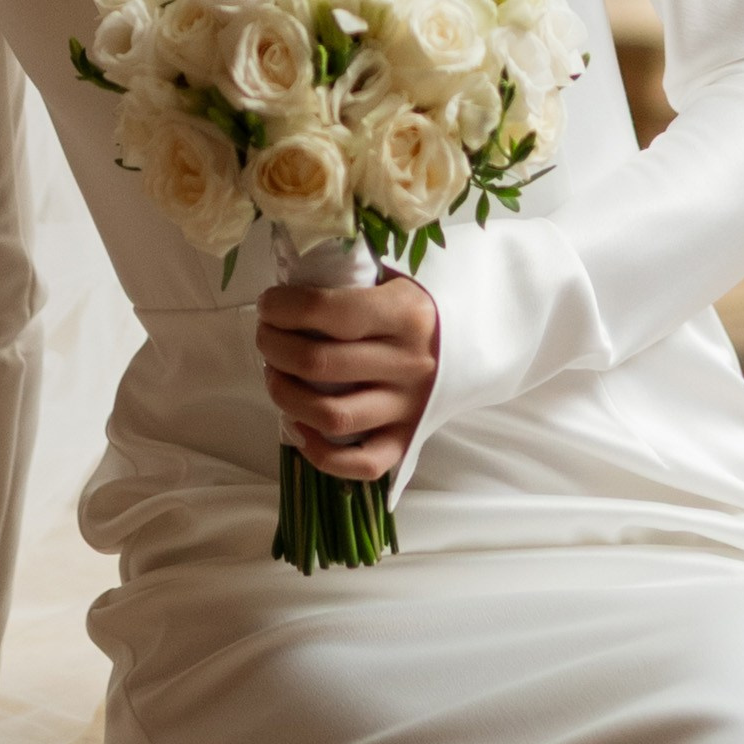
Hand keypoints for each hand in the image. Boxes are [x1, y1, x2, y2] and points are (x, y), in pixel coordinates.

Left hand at [254, 272, 438, 480]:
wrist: (478, 341)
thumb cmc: (416, 307)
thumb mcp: (393, 280)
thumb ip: (349, 282)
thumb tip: (287, 288)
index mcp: (404, 313)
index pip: (328, 310)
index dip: (284, 308)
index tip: (268, 304)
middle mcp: (408, 362)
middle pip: (319, 363)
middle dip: (274, 348)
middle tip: (266, 338)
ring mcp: (408, 407)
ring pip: (332, 416)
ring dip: (286, 397)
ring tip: (275, 377)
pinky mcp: (407, 440)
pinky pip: (361, 463)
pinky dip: (321, 454)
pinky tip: (298, 427)